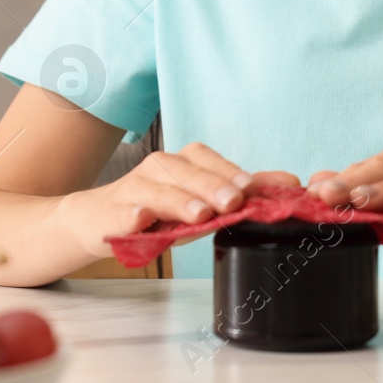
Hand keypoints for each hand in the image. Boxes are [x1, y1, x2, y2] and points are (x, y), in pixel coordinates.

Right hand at [57, 142, 299, 258]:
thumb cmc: (155, 212)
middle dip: (214, 186)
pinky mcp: (112, 212)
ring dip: (180, 200)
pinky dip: (133, 215)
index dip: (235, 173)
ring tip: (199, 215)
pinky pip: (123, 211)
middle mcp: (160, 168)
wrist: (95, 221)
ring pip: (159, 189)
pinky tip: (140, 220)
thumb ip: (236, 196)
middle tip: (235, 202)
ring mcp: (135, 188)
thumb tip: (288, 186)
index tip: (258, 187)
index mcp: (184, 164)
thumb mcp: (198, 204)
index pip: (212, 162)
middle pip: (189, 172)